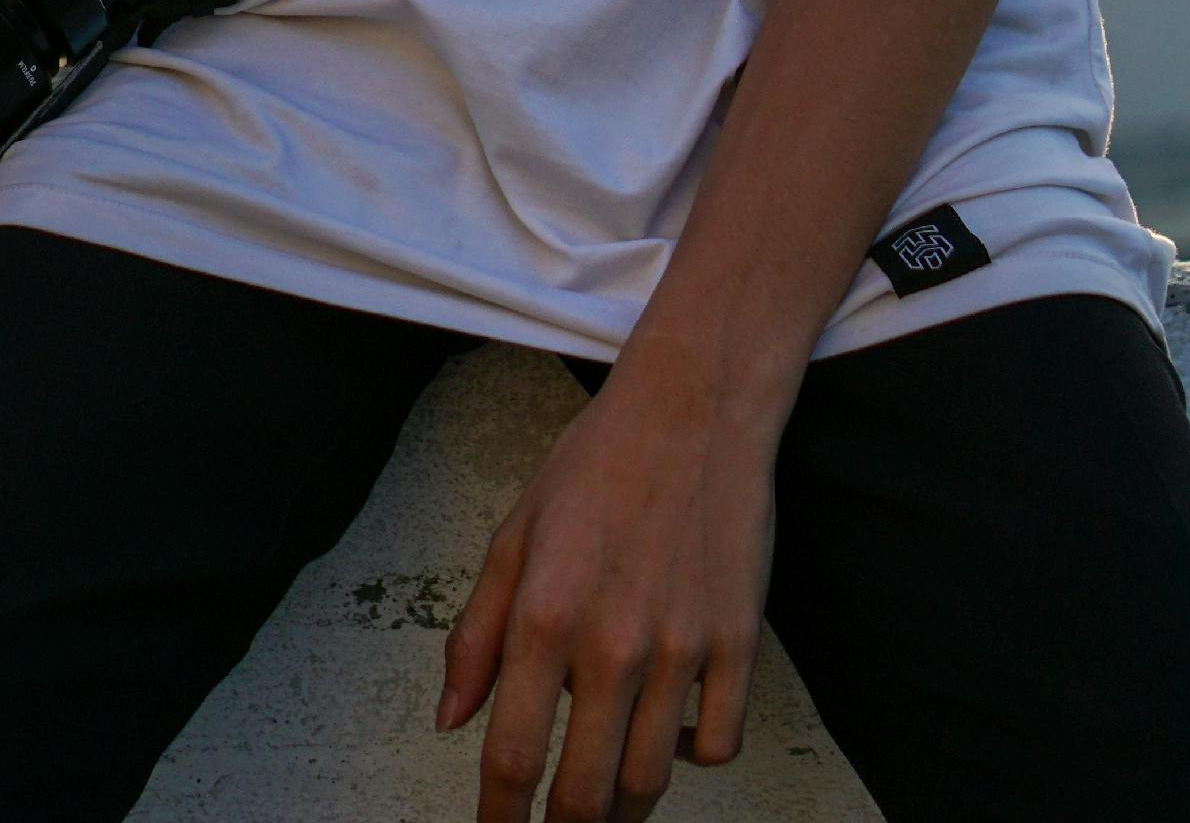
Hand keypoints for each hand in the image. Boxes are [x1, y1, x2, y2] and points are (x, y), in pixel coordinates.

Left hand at [440, 332, 779, 821]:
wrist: (693, 408)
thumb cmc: (597, 463)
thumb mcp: (515, 534)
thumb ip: (477, 633)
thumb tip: (451, 719)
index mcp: (545, 615)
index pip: (515, 757)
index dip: (500, 818)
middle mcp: (613, 642)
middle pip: (587, 796)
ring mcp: (683, 648)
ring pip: (652, 781)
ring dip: (625, 808)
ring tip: (608, 798)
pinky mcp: (739, 643)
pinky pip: (718, 744)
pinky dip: (693, 756)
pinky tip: (672, 731)